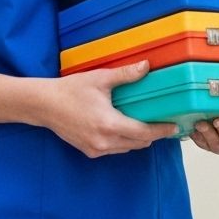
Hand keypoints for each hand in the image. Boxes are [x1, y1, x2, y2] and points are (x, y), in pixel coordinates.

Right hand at [43, 61, 177, 158]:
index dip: (161, 130)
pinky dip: (123, 142)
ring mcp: (96, 149)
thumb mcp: (100, 79)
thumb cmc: (71, 90)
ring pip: (127, 148)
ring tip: (145, 125)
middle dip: (152, 135)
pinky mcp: (89, 151)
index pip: (144, 133)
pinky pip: (114, 149)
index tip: (174, 126)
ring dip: (138, 139)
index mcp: (110, 124)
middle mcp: (104, 142)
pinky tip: (124, 128)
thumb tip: (147, 66)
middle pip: (139, 144)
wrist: (44, 105)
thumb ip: (125, 75)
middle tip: (163, 124)